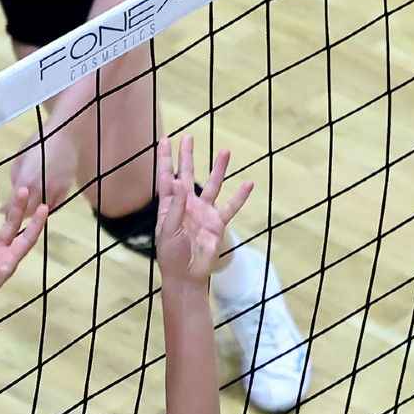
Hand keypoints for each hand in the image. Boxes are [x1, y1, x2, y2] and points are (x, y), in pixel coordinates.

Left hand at [8, 131, 81, 212]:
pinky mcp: (65, 190)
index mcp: (25, 180)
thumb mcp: (21, 158)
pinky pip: (55, 206)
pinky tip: (42, 206)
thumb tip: (16, 188)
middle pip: (26, 212)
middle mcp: (40, 189)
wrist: (65, 135)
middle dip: (18, 214)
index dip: (5, 209)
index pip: (12, 204)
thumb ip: (17, 176)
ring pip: (41, 211)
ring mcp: (54, 191)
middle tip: (13, 214)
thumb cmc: (40, 142)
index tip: (2, 210)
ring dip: (33, 212)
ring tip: (27, 210)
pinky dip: (47, 208)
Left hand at [153, 136, 248, 286]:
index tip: (165, 140)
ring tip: (225, 151)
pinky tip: (248, 183)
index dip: (165, 159)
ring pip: (212, 185)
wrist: (186, 276)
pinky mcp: (217, 223)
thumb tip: (179, 182)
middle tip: (189, 137)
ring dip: (218, 169)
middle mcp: (186, 205)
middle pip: (186, 174)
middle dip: (187, 156)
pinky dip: (240, 196)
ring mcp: (203, 212)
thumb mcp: (168, 231)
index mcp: (169, 206)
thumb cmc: (171, 255)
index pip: (166, 177)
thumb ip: (175, 207)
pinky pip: (231, 207)